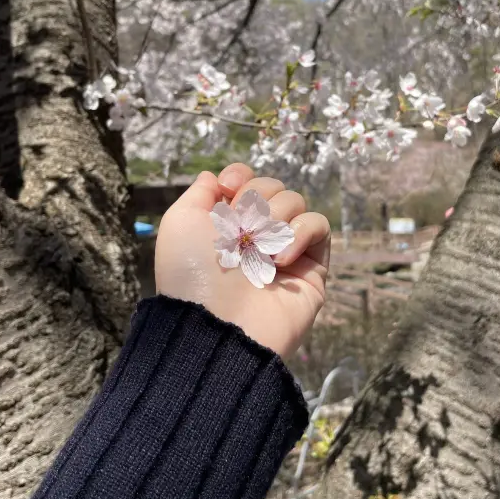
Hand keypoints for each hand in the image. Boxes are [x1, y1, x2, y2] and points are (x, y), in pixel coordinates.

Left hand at [155, 163, 330, 359]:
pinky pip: (319, 226)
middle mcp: (256, 234)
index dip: (241, 175)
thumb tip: (216, 177)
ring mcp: (286, 249)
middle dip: (256, 199)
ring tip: (260, 250)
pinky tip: (280, 260)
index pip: (247, 180)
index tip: (229, 188)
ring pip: (296, 201)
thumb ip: (199, 193)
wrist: (218, 323)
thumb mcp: (180, 223)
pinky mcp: (312, 267)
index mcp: (226, 223)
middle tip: (243, 229)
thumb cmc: (193, 273)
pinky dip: (301, 233)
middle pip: (272, 186)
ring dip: (275, 218)